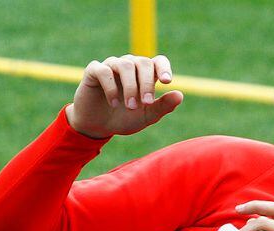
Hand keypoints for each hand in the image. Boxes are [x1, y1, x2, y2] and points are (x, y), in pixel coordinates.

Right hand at [65, 54, 183, 138]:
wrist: (99, 126)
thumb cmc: (125, 118)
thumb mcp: (147, 116)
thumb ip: (163, 106)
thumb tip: (180, 95)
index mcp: (145, 75)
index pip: (158, 61)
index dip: (164, 67)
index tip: (167, 81)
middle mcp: (130, 66)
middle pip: (143, 62)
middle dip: (147, 83)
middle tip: (146, 103)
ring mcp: (112, 66)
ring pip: (125, 65)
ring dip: (130, 87)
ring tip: (131, 106)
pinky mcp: (94, 71)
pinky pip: (104, 71)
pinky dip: (111, 87)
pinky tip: (114, 103)